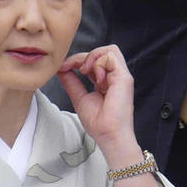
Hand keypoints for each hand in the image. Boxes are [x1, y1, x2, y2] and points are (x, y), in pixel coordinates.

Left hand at [58, 45, 137, 164]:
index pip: (94, 60)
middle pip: (102, 51)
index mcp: (106, 82)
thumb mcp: (79, 98)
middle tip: (75, 69)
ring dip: (93, 57)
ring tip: (86, 72)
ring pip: (109, 50)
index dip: (77, 60)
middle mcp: (115, 77)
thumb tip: (62, 69)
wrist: (109, 136)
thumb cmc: (99, 124)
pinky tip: (95, 79)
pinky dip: (99, 63)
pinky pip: (111, 56)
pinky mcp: (124, 77)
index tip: (64, 67)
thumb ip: (71, 82)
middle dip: (84, 56)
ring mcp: (121, 76)